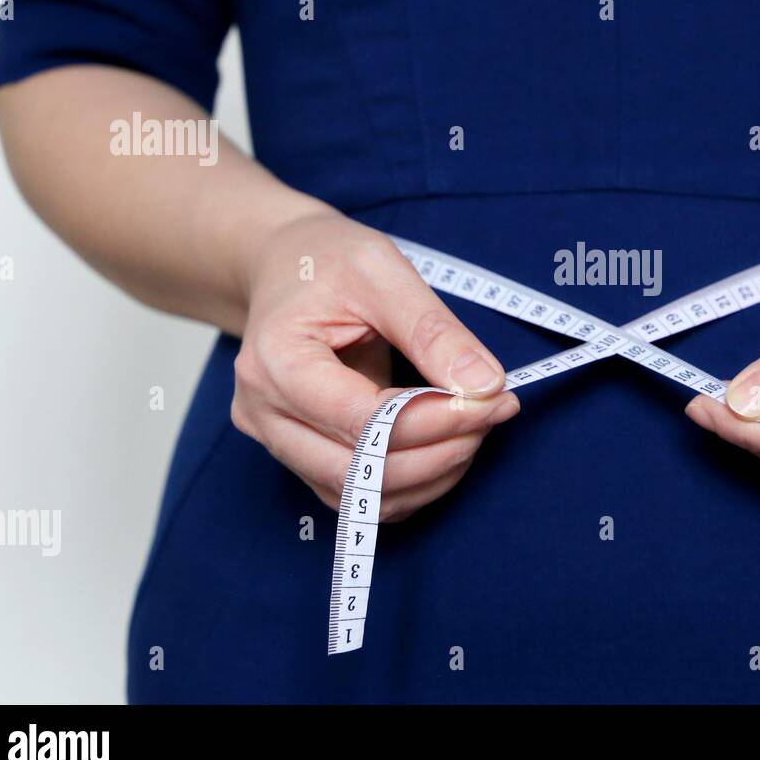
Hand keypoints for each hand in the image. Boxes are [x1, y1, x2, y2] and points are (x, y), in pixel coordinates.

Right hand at [229, 210, 517, 520]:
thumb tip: (485, 385)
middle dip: (441, 451)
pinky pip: (363, 495)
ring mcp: (277, 441)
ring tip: (476, 427)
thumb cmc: (326, 262)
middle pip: (361, 470)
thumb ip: (432, 330)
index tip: (493, 399)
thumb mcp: (382, 271)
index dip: (435, 421)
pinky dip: (414, 481)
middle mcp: (264, 413)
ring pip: (365, 497)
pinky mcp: (302, 456)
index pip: (362, 420)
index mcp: (276, 362)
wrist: (285, 267)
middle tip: (495, 411)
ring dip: (433, 474)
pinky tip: (448, 444)